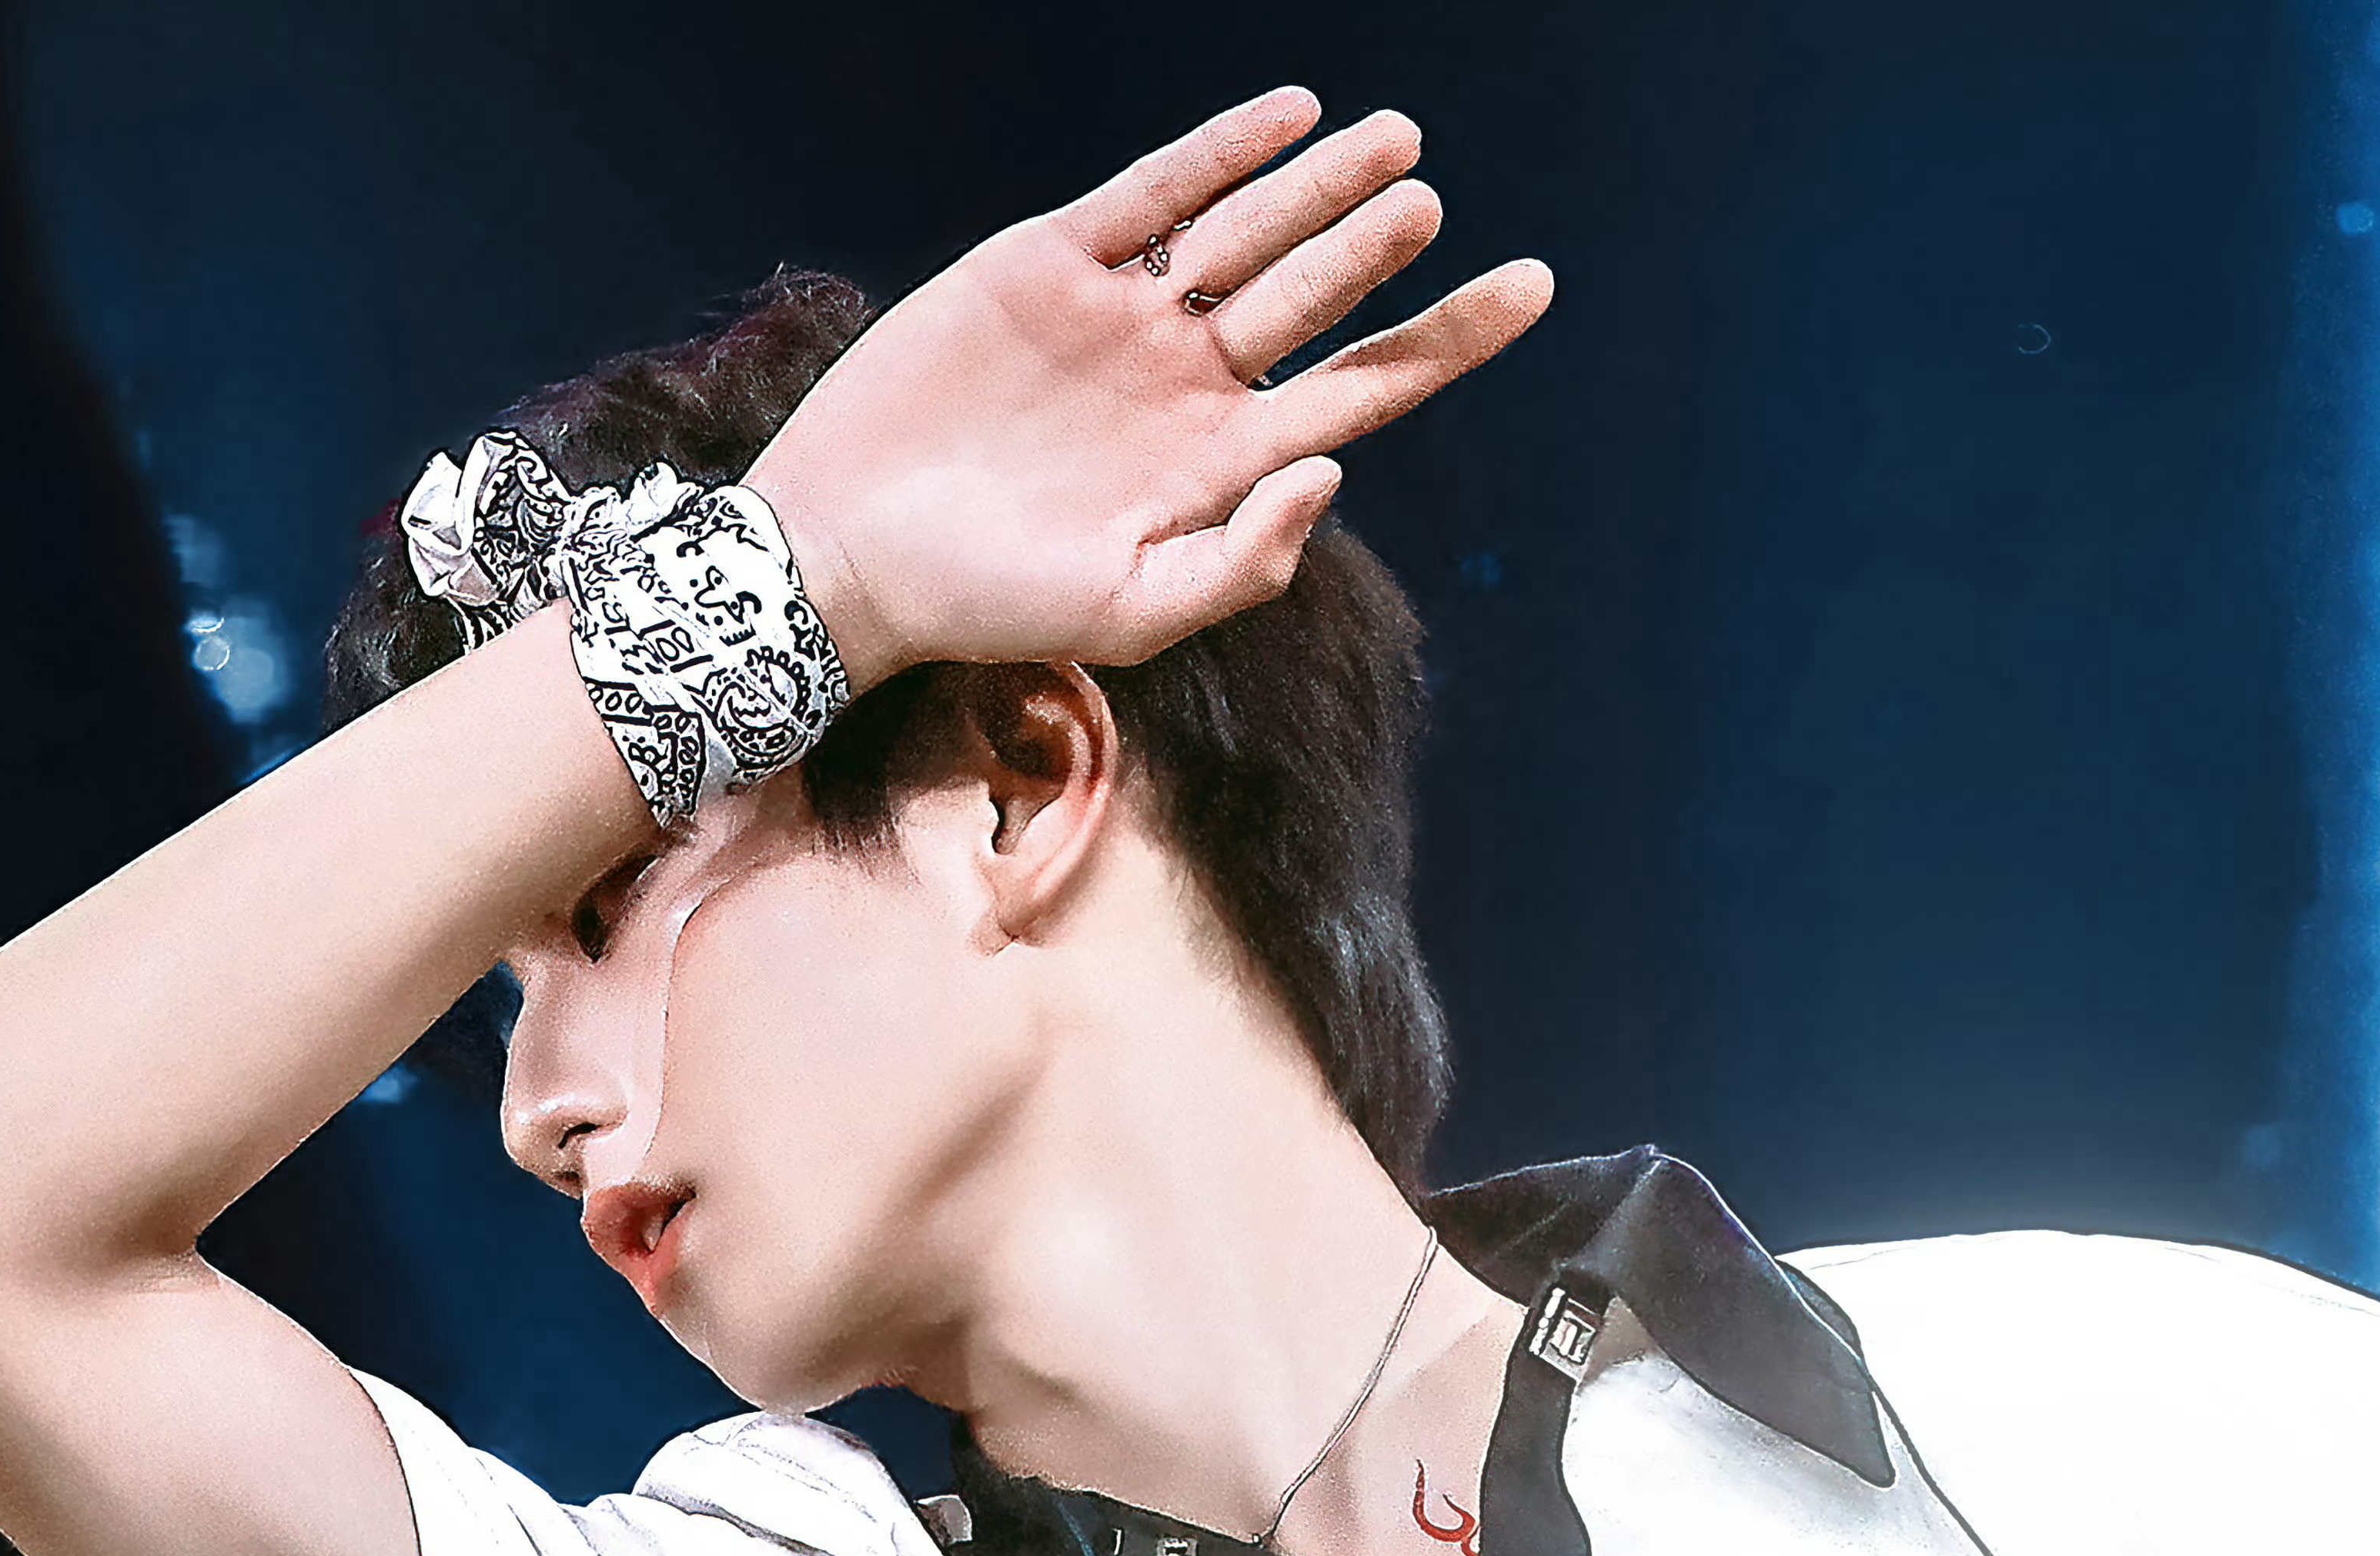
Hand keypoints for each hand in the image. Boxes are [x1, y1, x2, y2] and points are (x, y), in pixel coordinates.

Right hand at [744, 89, 1552, 682]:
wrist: (847, 550)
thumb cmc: (986, 603)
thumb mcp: (1129, 613)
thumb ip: (1243, 562)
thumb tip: (1333, 463)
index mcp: (1220, 460)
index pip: (1363, 383)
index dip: (1449, 335)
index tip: (1532, 285)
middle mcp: (1185, 380)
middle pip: (1313, 294)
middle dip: (1376, 244)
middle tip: (1427, 198)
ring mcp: (1120, 319)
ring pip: (1246, 233)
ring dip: (1319, 187)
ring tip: (1395, 142)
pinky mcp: (1047, 266)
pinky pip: (1152, 194)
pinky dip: (1221, 153)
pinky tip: (1290, 116)